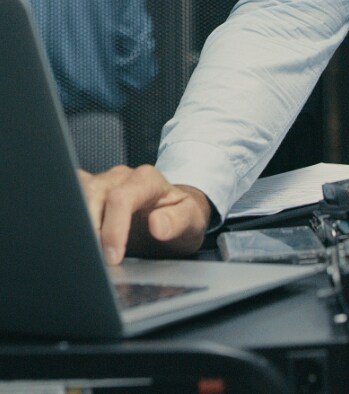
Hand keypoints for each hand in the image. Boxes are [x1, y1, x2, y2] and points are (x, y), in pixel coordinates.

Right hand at [79, 165, 211, 265]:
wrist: (175, 213)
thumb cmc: (181, 217)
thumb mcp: (191, 222)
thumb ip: (178, 221)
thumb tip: (157, 225)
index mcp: (147, 179)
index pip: (121, 198)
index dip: (112, 230)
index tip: (113, 258)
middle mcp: (122, 176)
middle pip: (92, 193)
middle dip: (90, 229)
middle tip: (96, 260)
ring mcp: (103, 181)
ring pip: (76, 192)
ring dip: (76, 222)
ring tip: (85, 251)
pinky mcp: (90, 191)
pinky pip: (71, 194)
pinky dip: (69, 215)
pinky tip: (75, 238)